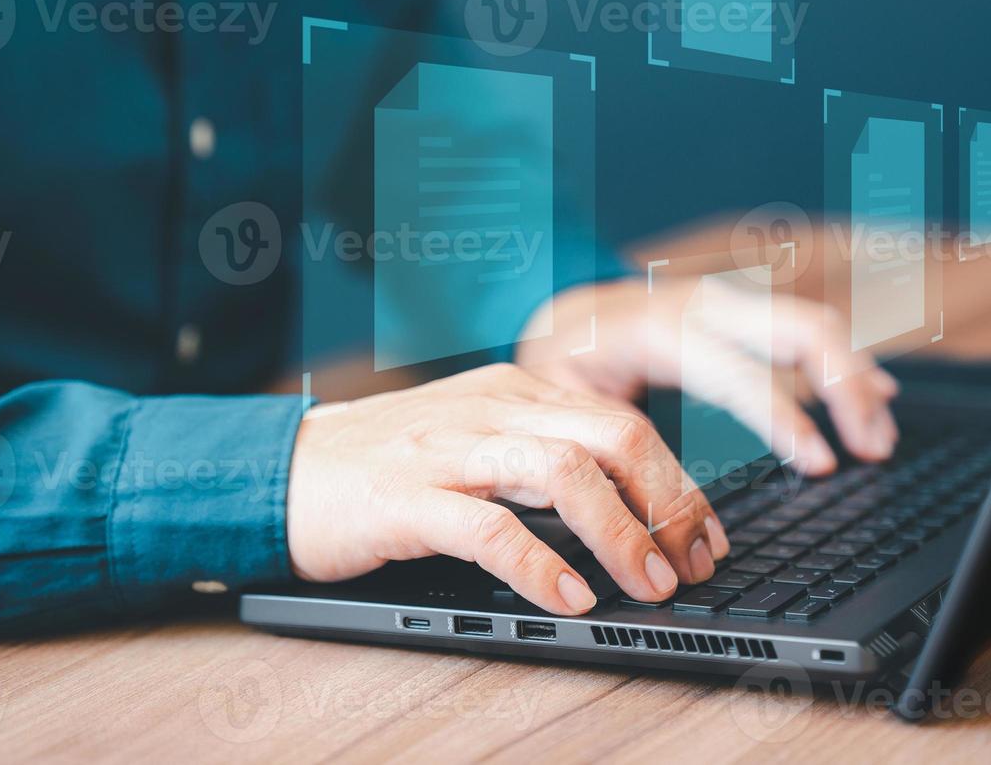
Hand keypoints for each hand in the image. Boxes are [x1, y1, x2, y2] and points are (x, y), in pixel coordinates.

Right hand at [284, 363, 730, 615]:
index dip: (679, 483)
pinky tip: (570, 599)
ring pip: (561, 472)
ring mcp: (449, 449)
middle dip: (669, 505)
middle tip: (695, 564)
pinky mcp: (407, 496)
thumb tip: (629, 512)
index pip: (623, 424)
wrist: (282, 468)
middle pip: (612, 438)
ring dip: (619, 534)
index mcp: (517, 391)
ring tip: (649, 585)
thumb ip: (542, 455)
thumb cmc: (389, 464)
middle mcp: (492, 408)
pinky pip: (488, 528)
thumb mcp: (477, 439)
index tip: (708, 537)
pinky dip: (540, 566)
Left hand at [516, 277, 899, 474]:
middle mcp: (705, 304)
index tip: (820, 464)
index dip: (784, 418)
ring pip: (814, 323)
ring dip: (855, 377)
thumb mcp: (557, 398)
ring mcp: (731, 304)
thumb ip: (599, 440)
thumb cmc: (560, 360)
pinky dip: (845, 362)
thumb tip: (641, 503)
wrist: (563, 310)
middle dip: (846, 386)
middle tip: (873, 450)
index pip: (739, 371)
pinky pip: (808, 328)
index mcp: (659, 328)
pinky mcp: (746, 315)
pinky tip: (872, 397)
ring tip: (879, 438)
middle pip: (800, 327)